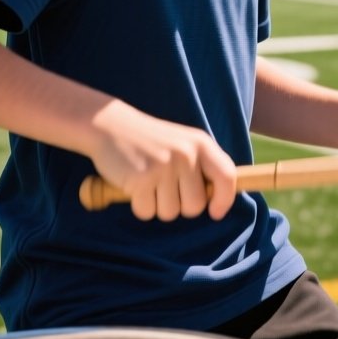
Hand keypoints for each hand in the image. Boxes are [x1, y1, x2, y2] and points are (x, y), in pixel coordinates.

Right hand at [89, 103, 236, 222]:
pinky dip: (140, 206)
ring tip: (149, 183)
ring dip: (157, 206)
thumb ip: (202, 167)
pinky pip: (147, 212)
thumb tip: (218, 203)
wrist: (110, 125)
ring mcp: (164, 166)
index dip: (224, 200)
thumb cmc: (150, 142)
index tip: (215, 213)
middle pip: (195, 206)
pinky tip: (134, 186)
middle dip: (180, 206)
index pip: (227, 177)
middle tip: (165, 188)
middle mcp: (186, 154)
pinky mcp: (141, 178)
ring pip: (170, 213)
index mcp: (202, 144)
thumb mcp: (184, 144)